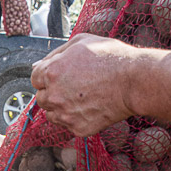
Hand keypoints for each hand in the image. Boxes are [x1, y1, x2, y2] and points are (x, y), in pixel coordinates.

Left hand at [30, 33, 146, 136]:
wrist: (135, 81)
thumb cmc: (111, 57)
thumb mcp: (81, 42)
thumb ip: (55, 54)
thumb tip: (38, 65)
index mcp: (51, 72)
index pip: (35, 78)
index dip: (49, 76)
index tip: (63, 76)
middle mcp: (54, 95)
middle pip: (42, 98)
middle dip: (54, 92)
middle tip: (75, 87)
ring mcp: (65, 114)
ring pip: (52, 115)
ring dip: (62, 108)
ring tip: (83, 98)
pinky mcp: (78, 128)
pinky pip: (69, 126)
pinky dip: (76, 119)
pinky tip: (91, 107)